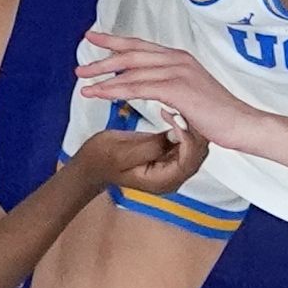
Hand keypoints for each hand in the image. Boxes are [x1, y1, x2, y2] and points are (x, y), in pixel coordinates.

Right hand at [74, 117, 209, 198]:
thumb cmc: (101, 160)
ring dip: (188, 124)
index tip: (177, 116)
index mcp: (163, 181)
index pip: (189, 159)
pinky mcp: (168, 154)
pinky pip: (183, 139)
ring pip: (194, 144)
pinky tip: (172, 110)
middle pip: (197, 152)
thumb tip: (176, 135)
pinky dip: (181, 124)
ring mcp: (172, 166)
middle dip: (193, 128)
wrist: (90, 162)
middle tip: (183, 106)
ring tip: (178, 105)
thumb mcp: (123, 153)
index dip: (187, 136)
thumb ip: (151, 147)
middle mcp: (172, 176)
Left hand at [75, 32, 256, 138]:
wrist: (241, 124)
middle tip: (81, 67)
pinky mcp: (177, 89)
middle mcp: (177, 59)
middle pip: (131, 53)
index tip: (93, 38)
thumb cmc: (218, 114)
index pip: (141, 45)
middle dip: (103, 59)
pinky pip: (138, 87)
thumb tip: (153, 88)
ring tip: (84, 85)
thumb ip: (170, 85)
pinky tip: (101, 94)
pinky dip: (116, 89)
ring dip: (104, 78)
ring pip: (131, 71)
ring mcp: (177, 72)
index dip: (115, 41)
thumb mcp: (191, 92)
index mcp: (179, 57)